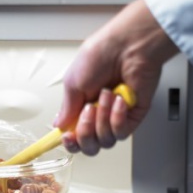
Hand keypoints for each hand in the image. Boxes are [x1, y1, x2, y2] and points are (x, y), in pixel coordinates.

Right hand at [54, 0, 178, 155]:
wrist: (127, 46)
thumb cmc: (101, 55)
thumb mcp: (73, 82)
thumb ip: (67, 108)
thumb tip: (59, 124)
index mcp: (81, 106)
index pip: (74, 136)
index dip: (70, 142)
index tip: (66, 138)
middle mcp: (98, 114)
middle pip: (90, 145)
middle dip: (85, 133)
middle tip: (87, 112)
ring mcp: (116, 116)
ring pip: (106, 140)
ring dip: (102, 120)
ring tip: (105, 96)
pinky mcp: (134, 116)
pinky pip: (122, 132)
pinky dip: (117, 117)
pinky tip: (119, 100)